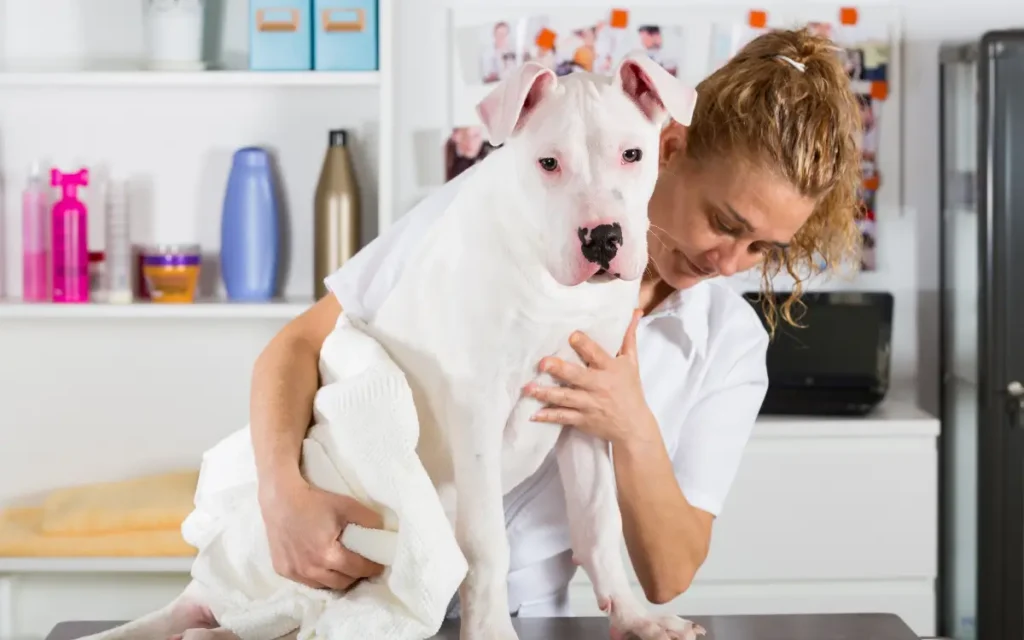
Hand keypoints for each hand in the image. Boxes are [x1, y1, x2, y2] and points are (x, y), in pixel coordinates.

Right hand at [259, 476, 384, 591]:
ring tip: (343, 567)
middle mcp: (311, 569)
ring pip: (323, 585)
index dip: (371, 568)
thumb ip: (368, 519)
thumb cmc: (314, 501)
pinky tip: (321, 565)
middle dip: (355, 576)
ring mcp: (295, 572)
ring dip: (336, 579)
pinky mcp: (283, 570)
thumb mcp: (346, 505)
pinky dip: (317, 576)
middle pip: (342, 582)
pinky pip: (306, 581)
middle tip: (361, 566)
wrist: (280, 499)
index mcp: (328, 554)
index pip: (357, 569)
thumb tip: (382, 530)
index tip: (378, 565)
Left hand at [524, 309, 658, 445]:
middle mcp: (599, 386)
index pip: (597, 354)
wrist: (633, 426)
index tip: (572, 335)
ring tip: (528, 388)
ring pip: (565, 397)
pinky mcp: (582, 419)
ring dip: (546, 393)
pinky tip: (533, 414)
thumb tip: (634, 312)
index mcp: (610, 369)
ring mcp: (589, 404)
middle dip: (560, 370)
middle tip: (542, 363)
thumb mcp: (632, 362)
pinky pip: (563, 417)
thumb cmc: (630, 390)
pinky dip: (549, 416)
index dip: (585, 345)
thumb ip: (628, 337)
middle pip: (577, 376)